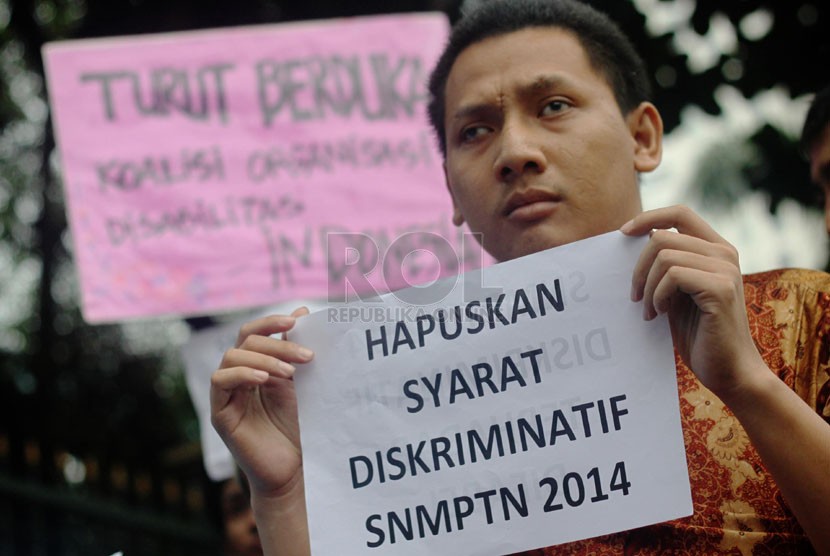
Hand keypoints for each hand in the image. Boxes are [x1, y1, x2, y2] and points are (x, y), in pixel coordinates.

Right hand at [210, 307, 312, 497]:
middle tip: (306, 356)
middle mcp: (236, 376)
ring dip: (264, 358)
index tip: (297, 320)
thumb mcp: (298, 382)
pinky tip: (265, 380)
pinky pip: (220, 381)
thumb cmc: (294, 426)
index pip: (252, 332)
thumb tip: (302, 311)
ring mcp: (225, 394)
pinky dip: (242, 373)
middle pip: (245, 340)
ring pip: (231, 356)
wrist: (290, 468)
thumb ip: (295, 350)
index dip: (271, 321)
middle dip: (277, 343)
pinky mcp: (219, 413)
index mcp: (253, 365)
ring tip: (291, 373)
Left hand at [621, 205, 766, 398]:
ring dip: (647, 286)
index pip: (680, 213)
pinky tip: (660, 314)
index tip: (623, 233)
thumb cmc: (699, 332)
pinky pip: (672, 275)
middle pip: (662, 236)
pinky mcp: (720, 288)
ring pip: (663, 256)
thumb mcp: (678, 292)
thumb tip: (636, 239)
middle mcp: (724, 253)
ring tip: (650, 310)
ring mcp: (725, 269)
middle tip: (635, 297)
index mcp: (716, 249)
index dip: (648, 217)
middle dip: (638, 268)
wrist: (727, 369)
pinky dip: (657, 296)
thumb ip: (667, 265)